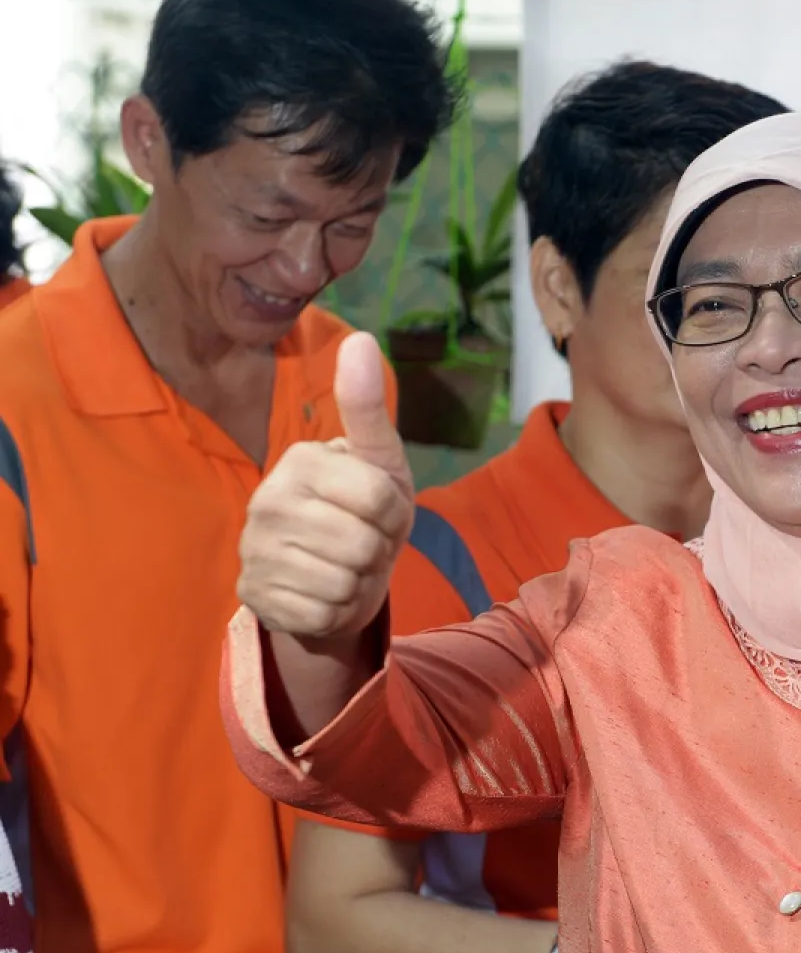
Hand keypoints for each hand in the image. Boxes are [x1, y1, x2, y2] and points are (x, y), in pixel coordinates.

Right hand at [238, 332, 414, 638]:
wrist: (336, 574)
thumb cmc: (364, 510)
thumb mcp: (379, 461)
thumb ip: (367, 408)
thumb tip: (361, 338)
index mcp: (300, 460)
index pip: (380, 498)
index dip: (394, 513)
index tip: (378, 510)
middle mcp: (266, 501)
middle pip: (364, 544)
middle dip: (376, 552)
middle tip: (361, 543)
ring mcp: (253, 551)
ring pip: (343, 583)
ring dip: (357, 582)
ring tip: (343, 566)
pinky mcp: (254, 596)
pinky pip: (321, 614)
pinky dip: (334, 610)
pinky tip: (322, 592)